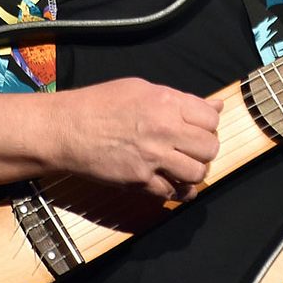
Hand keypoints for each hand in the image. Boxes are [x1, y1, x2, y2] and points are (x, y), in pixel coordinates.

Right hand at [54, 77, 222, 200]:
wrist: (66, 129)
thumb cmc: (101, 103)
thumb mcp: (142, 89)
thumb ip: (181, 99)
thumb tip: (216, 106)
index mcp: (167, 103)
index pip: (211, 119)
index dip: (208, 124)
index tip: (198, 127)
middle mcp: (164, 131)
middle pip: (210, 147)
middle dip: (205, 149)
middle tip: (192, 148)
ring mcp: (153, 158)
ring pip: (197, 173)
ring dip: (194, 171)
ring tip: (183, 166)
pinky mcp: (139, 181)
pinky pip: (172, 193)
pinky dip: (178, 191)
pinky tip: (174, 184)